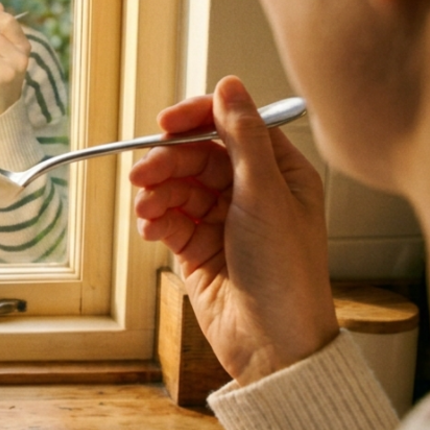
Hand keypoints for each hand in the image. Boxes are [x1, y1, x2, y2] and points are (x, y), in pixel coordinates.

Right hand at [129, 76, 338, 385]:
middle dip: (167, 163)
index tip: (165, 124)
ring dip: (157, 193)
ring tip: (148, 210)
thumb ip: (244, 138)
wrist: (273, 344)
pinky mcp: (198, 247)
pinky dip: (155, 219)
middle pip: (196, 156)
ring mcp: (223, 220)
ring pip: (177, 186)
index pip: (231, 126)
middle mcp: (251, 192)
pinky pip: (168, 218)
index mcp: (279, 173)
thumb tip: (230, 85)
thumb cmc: (286, 274)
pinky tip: (152, 229)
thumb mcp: (265, 195)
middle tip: (142, 174)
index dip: (196, 120)